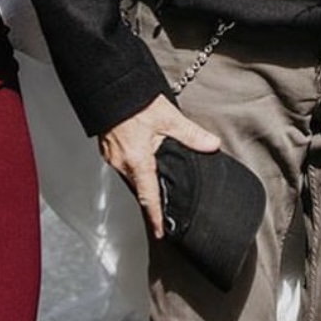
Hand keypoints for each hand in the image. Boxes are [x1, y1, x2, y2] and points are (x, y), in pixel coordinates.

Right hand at [100, 94, 220, 237]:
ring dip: (143, 182)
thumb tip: (211, 145)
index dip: (155, 217)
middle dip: (150, 199)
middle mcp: (121, 163)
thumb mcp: (168, 117)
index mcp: (137, 161)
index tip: (161, 233)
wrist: (109, 87)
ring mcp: (112, 156)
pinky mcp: (108, 147)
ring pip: (130, 177)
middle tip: (164, 208)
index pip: (148, 197)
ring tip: (157, 184)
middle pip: (138, 189)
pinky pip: (123, 165)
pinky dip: (134, 168)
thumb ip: (191, 134)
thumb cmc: (135, 101)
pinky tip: (143, 161)